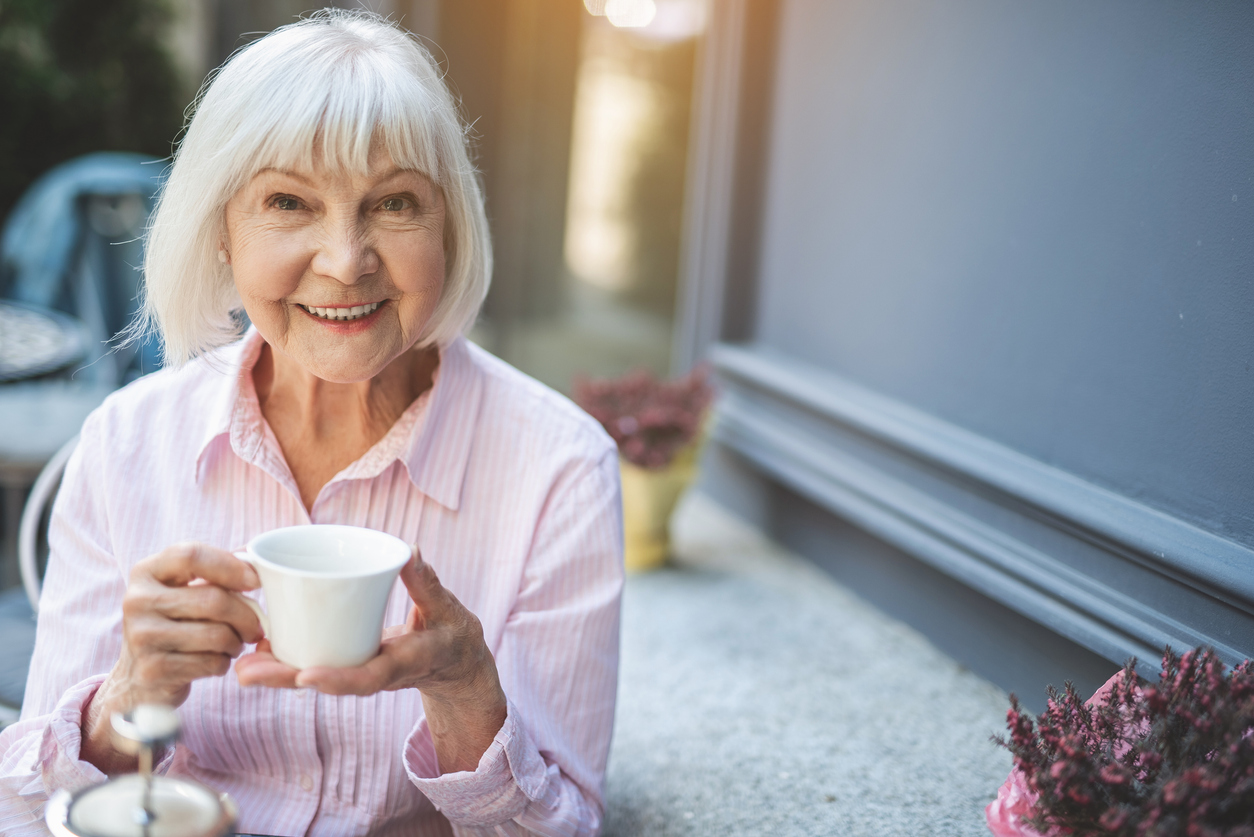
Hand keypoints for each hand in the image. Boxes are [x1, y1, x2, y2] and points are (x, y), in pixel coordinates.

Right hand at [83, 543, 263, 771]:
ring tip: (232, 644)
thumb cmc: (174, 625)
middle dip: (246, 616)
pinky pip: (210, 662)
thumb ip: (216, 571)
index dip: (230, 566)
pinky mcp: (152, 669)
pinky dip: (223, 663)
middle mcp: (137, 600)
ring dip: (236, 642)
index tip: (255, 581)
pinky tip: (214, 661)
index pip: (191, 555)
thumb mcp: (185, 591)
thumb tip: (254, 555)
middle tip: (255, 627)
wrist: (138, 677)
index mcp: (146, 572)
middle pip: (213, 600)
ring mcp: (141, 636)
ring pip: (217, 634)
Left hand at [236, 548, 507, 772]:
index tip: (305, 676)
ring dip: (276, 673)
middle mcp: (374, 674)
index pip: (367, 677)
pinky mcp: (349, 662)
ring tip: (240, 667)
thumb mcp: (447, 609)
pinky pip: (315, 663)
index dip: (336, 678)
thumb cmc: (452, 635)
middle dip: (284, 679)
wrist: (455, 663)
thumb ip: (427, 582)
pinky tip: (257, 650)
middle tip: (245, 673)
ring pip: (314, 675)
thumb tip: (409, 551)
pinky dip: (287, 660)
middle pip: (326, 681)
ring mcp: (358, 670)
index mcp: (402, 664)